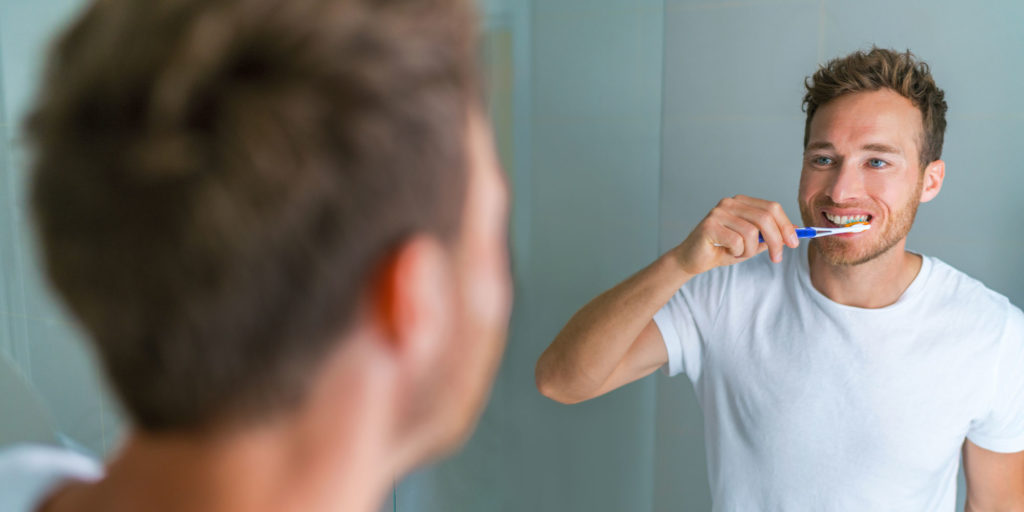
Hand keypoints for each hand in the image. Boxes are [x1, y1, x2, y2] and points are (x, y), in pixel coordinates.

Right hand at [672, 195, 798, 275]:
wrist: (692, 260)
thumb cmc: (721, 249)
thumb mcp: (752, 243)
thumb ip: (770, 236)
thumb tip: (796, 232)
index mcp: (741, 202)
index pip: (772, 208)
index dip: (786, 225)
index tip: (794, 243)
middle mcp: (730, 202)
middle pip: (765, 217)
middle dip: (776, 240)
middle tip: (776, 258)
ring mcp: (719, 212)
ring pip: (752, 232)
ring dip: (750, 250)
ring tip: (738, 253)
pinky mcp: (710, 225)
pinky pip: (737, 241)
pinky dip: (736, 252)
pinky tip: (726, 252)